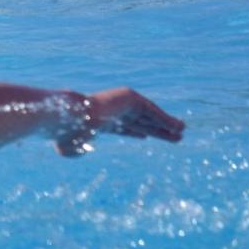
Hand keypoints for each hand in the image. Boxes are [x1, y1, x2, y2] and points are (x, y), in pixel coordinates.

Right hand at [56, 87, 184, 156]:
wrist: (69, 116)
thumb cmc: (66, 132)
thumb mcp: (68, 146)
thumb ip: (74, 151)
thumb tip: (79, 150)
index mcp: (100, 122)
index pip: (121, 127)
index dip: (135, 132)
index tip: (146, 137)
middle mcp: (113, 112)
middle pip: (140, 122)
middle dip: (157, 130)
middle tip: (174, 137)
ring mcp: (120, 103)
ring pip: (149, 116)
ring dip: (166, 124)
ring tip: (182, 131)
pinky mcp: (129, 97)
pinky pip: (151, 111)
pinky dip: (164, 118)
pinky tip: (177, 126)